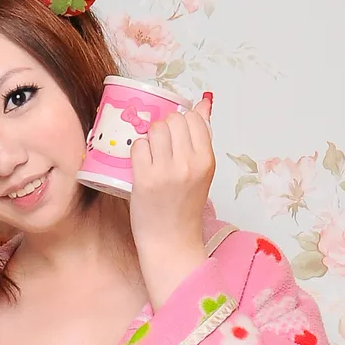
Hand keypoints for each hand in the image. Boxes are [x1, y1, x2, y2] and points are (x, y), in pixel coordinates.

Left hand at [128, 92, 213, 309]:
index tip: (176, 137)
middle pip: (172, 120)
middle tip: (162, 149)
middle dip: (165, 129)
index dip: (182, 123)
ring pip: (154, 129)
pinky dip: (138, 152)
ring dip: (150, 138)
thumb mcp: (201, 171)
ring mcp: (166, 171)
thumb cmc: (185, 206)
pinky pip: (138, 146)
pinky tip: (142, 165)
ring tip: (152, 157)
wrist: (171, 242)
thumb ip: (202, 138)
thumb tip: (203, 102)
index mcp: (206, 160)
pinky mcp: (144, 179)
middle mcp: (188, 163)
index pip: (193, 118)